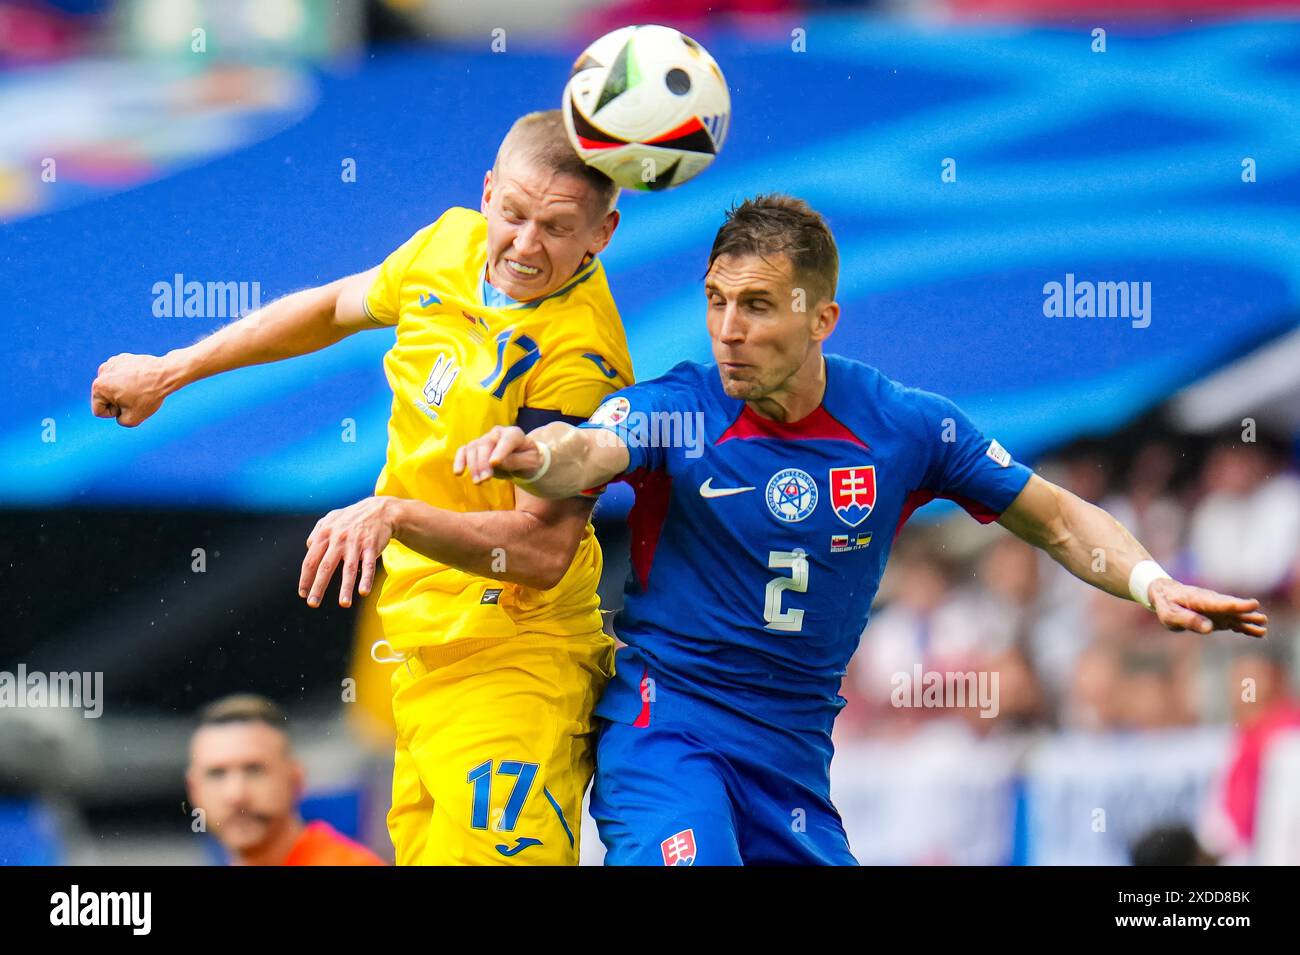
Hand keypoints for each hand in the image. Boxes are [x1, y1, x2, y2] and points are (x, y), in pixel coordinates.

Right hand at [91, 353, 173, 426]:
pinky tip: (141, 380)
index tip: (129, 406)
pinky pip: (121, 377)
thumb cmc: (149, 395)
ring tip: (139, 388)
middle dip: (119, 402)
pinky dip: (129, 380)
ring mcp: (112, 362)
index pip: (99, 410)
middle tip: (136, 397)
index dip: (115, 414)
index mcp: (98, 387)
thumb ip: (120, 420)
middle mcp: (101, 372)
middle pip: (105, 398)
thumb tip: (118, 413)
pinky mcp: (122, 358)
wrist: (166, 374)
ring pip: (113, 387)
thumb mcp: (133, 419)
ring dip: (123, 391)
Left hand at [299, 497, 396, 608]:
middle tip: (313, 603)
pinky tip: (363, 592)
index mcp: (325, 534)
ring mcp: (356, 543)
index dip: (305, 578)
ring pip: (349, 569)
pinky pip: (369, 565)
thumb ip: (317, 532)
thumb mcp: (331, 519)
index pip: (310, 560)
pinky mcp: (372, 546)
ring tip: (343, 604)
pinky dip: (366, 579)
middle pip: (325, 567)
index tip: (303, 593)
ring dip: (346, 588)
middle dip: (318, 587)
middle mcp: (338, 539)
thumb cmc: (352, 517)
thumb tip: (308, 548)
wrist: (380, 510)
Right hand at [452, 425, 543, 483]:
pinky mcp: (475, 448)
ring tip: (478, 482)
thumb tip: (496, 462)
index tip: (494, 464)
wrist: (523, 459)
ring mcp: (484, 439)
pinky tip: (458, 473)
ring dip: (473, 466)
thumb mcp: (530, 462)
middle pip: (486, 445)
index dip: (500, 451)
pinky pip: (463, 451)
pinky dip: (459, 460)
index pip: (507, 439)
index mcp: (514, 434)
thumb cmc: (528, 459)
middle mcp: (497, 433)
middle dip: (484, 463)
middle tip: (485, 480)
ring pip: (473, 448)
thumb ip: (516, 460)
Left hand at [1148, 578, 1267, 637]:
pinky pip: (1235, 621)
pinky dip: (1246, 626)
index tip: (1252, 604)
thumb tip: (1209, 629)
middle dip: (1246, 613)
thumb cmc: (1167, 605)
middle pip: (1232, 608)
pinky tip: (1259, 632)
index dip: (1236, 605)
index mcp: (1200, 600)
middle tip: (1261, 617)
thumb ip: (1188, 620)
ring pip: (1237, 615)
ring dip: (1249, 619)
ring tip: (1263, 624)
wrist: (1167, 594)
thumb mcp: (1170, 615)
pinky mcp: (1220, 616)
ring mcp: (1218, 610)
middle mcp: (1213, 604)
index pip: (1220, 603)